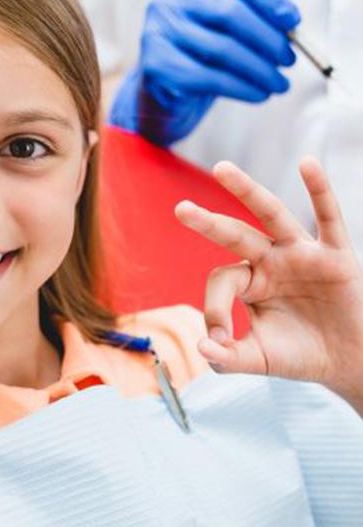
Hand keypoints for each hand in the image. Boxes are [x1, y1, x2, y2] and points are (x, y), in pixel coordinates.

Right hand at [109, 0, 299, 145]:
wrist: (164, 96)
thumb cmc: (203, 57)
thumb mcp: (228, 29)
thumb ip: (257, 11)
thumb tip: (289, 15)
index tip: (293, 20)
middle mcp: (170, 2)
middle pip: (229, 12)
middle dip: (268, 38)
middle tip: (290, 59)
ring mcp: (158, 33)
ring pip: (222, 49)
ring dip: (260, 70)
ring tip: (280, 83)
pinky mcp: (157, 67)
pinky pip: (209, 78)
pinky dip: (242, 88)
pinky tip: (260, 94)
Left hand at [175, 157, 362, 413]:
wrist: (348, 363)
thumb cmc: (300, 355)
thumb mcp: (259, 359)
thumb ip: (228, 358)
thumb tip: (203, 349)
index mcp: (250, 280)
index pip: (223, 280)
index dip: (213, 309)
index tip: (219, 340)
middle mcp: (271, 260)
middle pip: (235, 233)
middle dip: (208, 222)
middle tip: (180, 209)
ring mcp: (301, 254)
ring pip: (272, 214)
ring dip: (247, 191)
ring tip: (221, 169)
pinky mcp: (335, 255)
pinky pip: (329, 217)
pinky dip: (320, 189)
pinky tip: (308, 163)